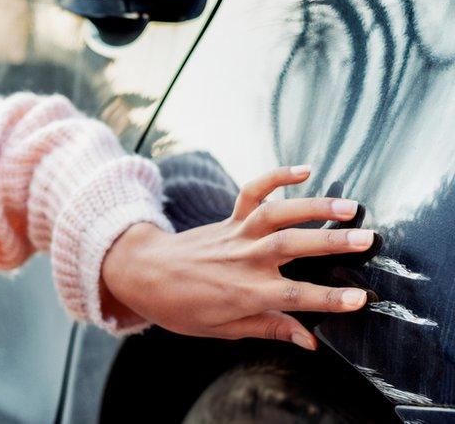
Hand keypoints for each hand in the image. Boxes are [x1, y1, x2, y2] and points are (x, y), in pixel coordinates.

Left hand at [101, 165, 374, 350]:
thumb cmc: (182, 307)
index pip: (293, 296)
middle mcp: (243, 260)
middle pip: (291, 248)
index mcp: (244, 293)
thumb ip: (268, 329)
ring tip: (349, 206)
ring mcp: (236, 235)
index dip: (328, 299)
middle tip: (368, 240)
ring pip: (277, 215)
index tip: (360, 298)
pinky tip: (304, 169)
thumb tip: (310, 341)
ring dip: (313, 208)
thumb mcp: (222, 329)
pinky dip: (275, 177)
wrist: (142, 274)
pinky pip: (252, 192)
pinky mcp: (229, 219)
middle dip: (330, 244)